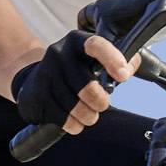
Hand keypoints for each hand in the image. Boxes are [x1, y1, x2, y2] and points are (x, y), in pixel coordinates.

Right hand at [12, 32, 137, 135]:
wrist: (34, 80)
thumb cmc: (75, 71)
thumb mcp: (94, 59)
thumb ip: (119, 61)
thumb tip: (131, 66)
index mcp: (77, 41)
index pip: (96, 45)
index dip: (112, 60)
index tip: (123, 77)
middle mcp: (58, 53)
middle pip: (88, 88)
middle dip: (101, 103)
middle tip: (101, 104)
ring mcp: (44, 74)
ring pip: (75, 107)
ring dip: (88, 116)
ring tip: (88, 114)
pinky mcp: (35, 94)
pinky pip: (62, 118)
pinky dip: (73, 125)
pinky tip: (74, 120)